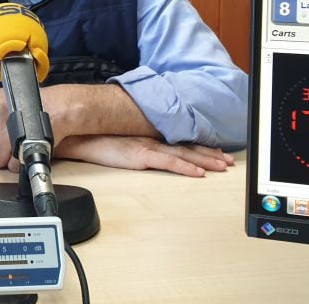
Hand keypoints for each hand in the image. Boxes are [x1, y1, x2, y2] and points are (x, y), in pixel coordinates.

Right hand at [55, 134, 233, 176]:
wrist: (79, 136)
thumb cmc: (95, 140)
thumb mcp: (120, 142)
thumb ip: (134, 146)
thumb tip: (142, 152)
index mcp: (148, 136)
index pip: (179, 142)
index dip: (200, 147)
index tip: (217, 153)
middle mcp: (151, 139)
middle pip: (186, 146)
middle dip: (210, 154)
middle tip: (228, 162)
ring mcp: (147, 146)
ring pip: (183, 154)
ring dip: (204, 160)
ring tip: (222, 167)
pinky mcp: (140, 155)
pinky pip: (168, 162)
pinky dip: (185, 167)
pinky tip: (198, 173)